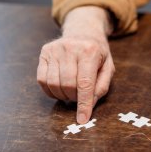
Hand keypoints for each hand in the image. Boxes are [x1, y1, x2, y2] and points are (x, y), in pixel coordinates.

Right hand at [37, 6, 113, 123]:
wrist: (83, 31)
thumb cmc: (98, 54)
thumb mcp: (108, 68)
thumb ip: (101, 87)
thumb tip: (89, 105)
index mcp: (90, 51)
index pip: (85, 83)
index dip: (84, 104)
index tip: (82, 120)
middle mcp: (70, 48)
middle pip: (68, 85)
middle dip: (74, 99)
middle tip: (79, 99)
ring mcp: (55, 49)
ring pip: (54, 84)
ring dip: (63, 96)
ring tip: (71, 93)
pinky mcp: (44, 52)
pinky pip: (42, 79)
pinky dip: (51, 91)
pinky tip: (60, 90)